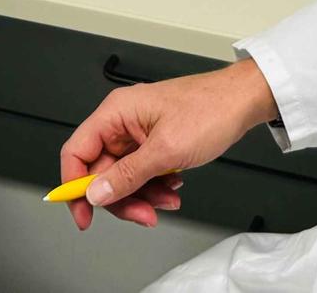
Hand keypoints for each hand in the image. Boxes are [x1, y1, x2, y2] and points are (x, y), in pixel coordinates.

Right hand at [59, 59, 279, 229]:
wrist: (242, 102)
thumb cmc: (209, 110)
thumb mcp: (166, 150)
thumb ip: (127, 175)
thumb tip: (96, 193)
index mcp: (116, 113)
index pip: (76, 152)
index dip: (74, 186)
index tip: (84, 215)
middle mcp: (122, 122)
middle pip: (101, 171)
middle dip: (121, 197)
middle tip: (143, 214)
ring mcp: (138, 133)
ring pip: (123, 177)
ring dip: (143, 195)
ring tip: (167, 199)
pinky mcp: (153, 142)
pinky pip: (142, 173)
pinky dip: (155, 186)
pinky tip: (173, 186)